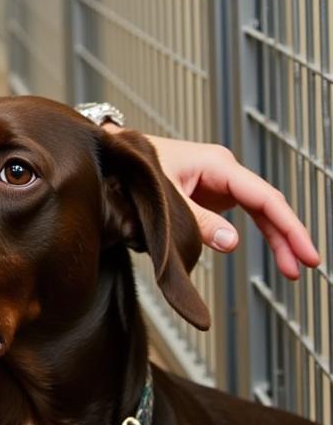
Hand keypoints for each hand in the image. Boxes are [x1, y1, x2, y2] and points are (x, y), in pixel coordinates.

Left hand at [146, 134, 320, 279]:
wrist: (117, 155)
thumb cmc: (137, 166)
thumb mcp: (166, 195)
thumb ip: (197, 220)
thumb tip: (231, 242)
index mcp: (217, 164)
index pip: (264, 196)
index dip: (289, 226)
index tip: (306, 252)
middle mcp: (223, 170)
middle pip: (268, 204)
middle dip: (289, 235)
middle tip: (306, 265)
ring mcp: (220, 181)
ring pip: (261, 210)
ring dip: (278, 238)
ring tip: (292, 269)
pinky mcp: (213, 192)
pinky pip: (248, 213)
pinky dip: (262, 233)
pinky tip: (275, 253)